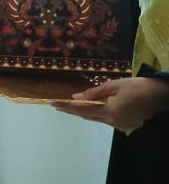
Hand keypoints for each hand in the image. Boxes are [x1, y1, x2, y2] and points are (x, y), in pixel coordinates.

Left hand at [51, 77, 168, 130]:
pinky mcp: (127, 124)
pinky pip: (107, 119)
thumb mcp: (112, 86)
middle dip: (73, 110)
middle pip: (89, 116)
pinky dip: (98, 113)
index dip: (67, 107)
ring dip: (85, 112)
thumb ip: (93, 93)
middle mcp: (114, 122)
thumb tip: (75, 97)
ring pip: (98, 118)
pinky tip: (91, 108)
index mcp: (110, 112)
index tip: (54, 104)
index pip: (83, 110)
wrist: (159, 95)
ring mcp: (121, 125)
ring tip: (70, 106)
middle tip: (57, 105)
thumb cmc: (136, 87)